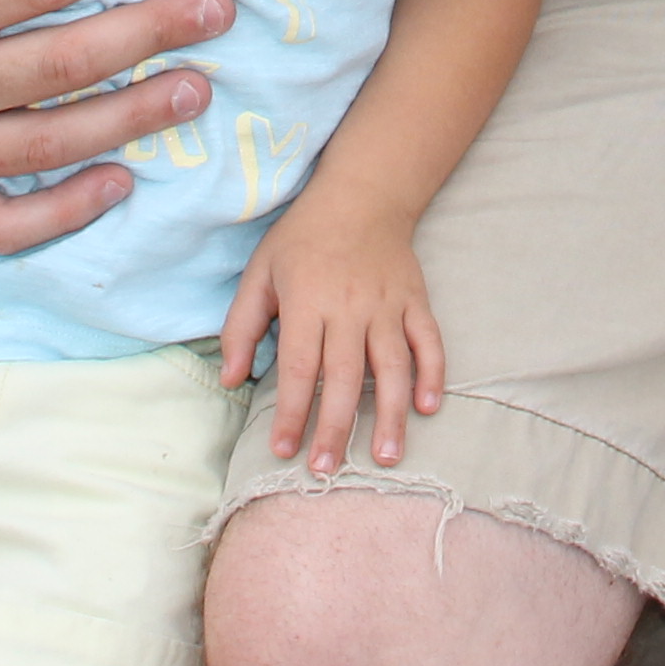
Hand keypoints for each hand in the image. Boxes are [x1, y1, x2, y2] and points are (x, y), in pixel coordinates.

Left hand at [219, 196, 443, 475]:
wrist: (361, 195)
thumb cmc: (302, 239)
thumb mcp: (259, 273)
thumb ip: (241, 326)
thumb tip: (232, 379)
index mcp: (307, 302)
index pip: (300, 369)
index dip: (291, 413)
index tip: (283, 451)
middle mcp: (349, 307)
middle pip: (344, 378)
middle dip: (335, 428)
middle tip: (326, 470)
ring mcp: (387, 305)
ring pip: (392, 367)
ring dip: (391, 415)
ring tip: (387, 457)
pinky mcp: (415, 301)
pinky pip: (429, 341)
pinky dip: (433, 374)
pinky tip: (429, 407)